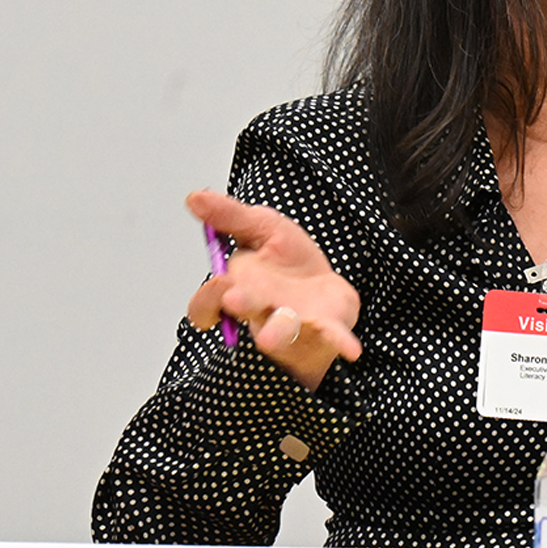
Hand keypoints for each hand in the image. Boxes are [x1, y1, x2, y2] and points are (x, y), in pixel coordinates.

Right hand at [185, 189, 363, 392]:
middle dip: (241, 304)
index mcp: (238, 288)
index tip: (218, 282)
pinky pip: (331, 337)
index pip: (206, 305)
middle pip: (245, 312)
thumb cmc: (287, 262)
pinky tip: (351, 350)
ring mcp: (293, 323)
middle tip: (234, 299)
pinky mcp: (326, 327)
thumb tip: (195, 197)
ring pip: (281, 332)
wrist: (322, 284)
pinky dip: (339, 342)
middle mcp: (260, 311)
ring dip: (277, 331)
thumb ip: (230, 216)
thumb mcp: (262, 226)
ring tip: (274, 331)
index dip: (206, 301)